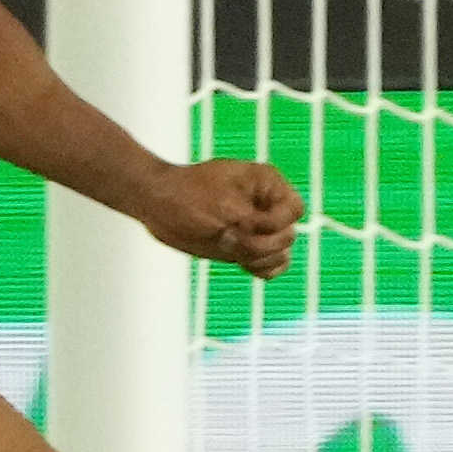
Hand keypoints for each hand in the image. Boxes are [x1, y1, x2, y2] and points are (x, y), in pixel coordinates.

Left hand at [135, 157, 303, 280]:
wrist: (157, 204)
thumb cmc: (186, 195)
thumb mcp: (222, 206)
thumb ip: (253, 223)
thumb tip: (279, 240)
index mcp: (267, 183)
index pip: (295, 210)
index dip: (276, 223)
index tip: (246, 224)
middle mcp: (266, 205)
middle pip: (289, 235)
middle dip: (262, 243)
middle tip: (229, 237)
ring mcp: (256, 228)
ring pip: (281, 253)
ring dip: (260, 258)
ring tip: (230, 247)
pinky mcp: (245, 246)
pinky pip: (270, 266)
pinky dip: (261, 269)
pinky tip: (241, 263)